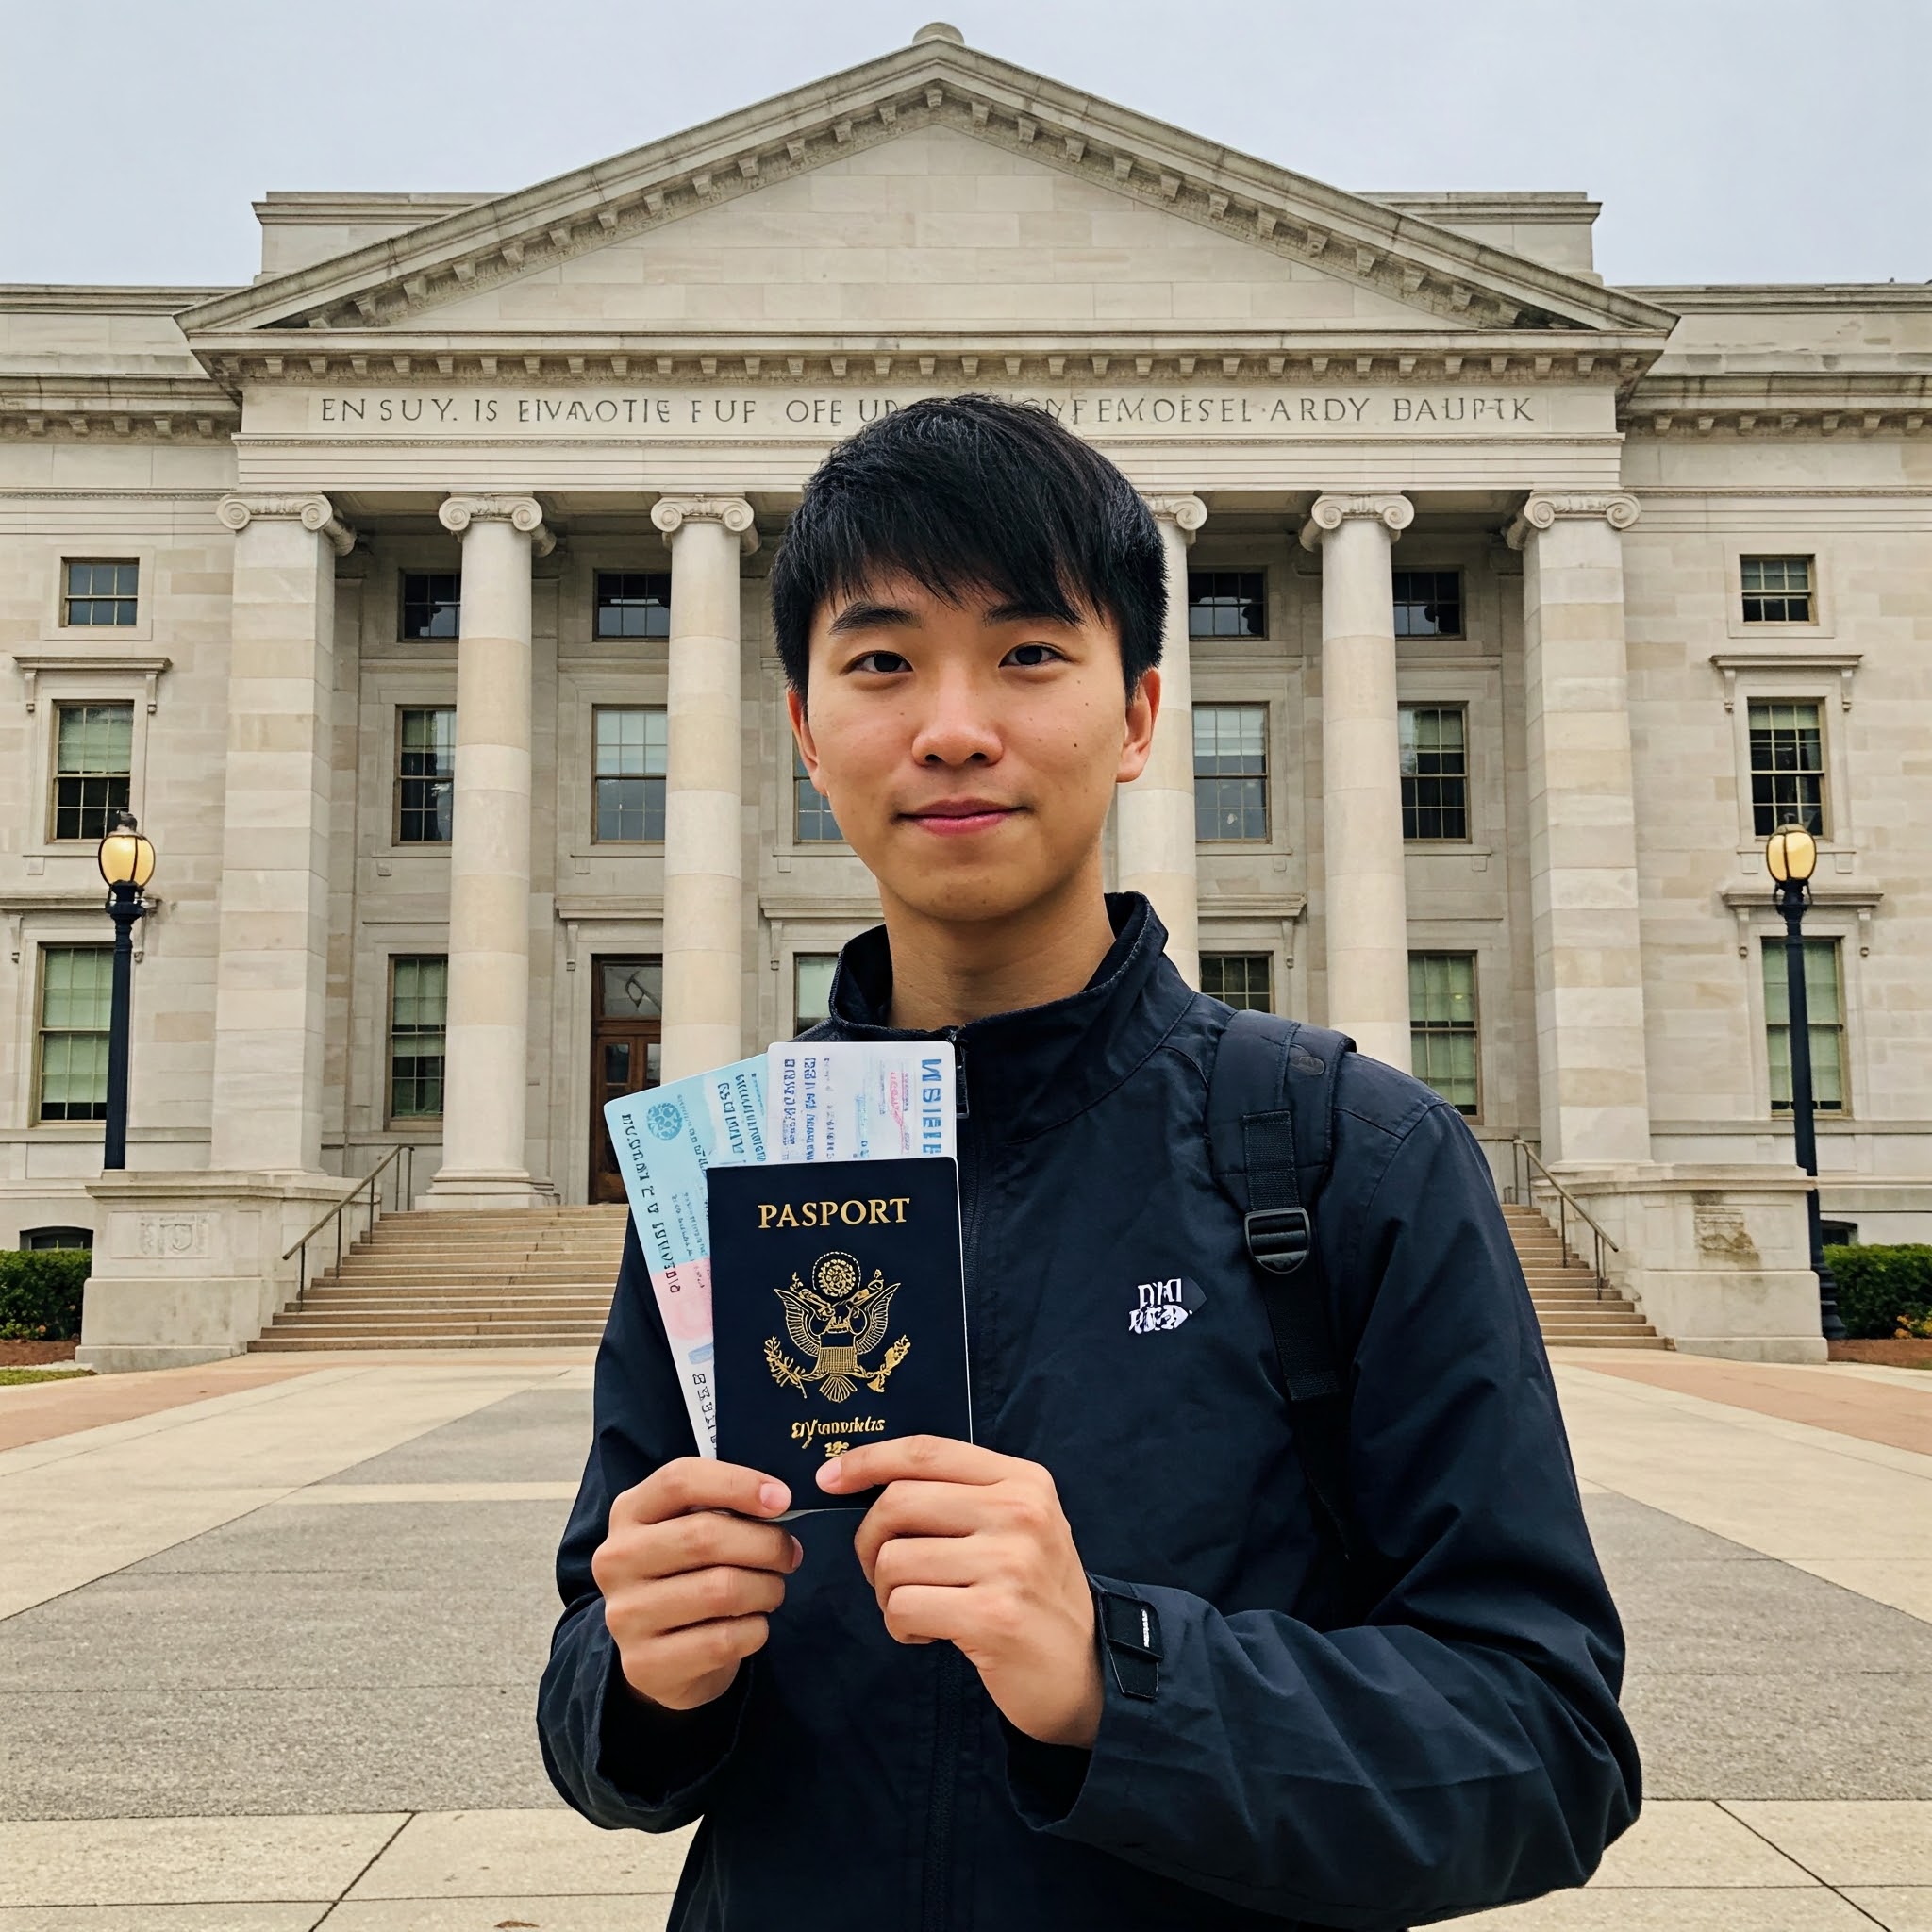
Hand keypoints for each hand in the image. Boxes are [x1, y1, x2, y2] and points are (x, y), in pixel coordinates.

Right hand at [593, 1459, 801, 1712]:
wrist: (661, 1656)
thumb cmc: (688, 1575)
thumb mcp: (691, 1530)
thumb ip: (724, 1508)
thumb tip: (776, 1500)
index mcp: (629, 1513)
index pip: (680, 1480)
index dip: (738, 1483)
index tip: (782, 1498)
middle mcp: (616, 1560)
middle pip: (705, 1536)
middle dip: (766, 1544)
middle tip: (790, 1555)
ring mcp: (625, 1615)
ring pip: (721, 1590)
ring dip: (766, 1589)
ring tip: (772, 1590)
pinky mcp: (644, 1664)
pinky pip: (724, 1640)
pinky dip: (755, 1630)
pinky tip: (752, 1625)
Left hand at [823, 1436, 1103, 1748]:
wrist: (1086, 1670)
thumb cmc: (1033, 1594)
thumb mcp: (1015, 1527)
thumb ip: (958, 1496)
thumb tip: (866, 1480)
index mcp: (1023, 1480)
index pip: (927, 1452)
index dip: (868, 1460)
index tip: (829, 1479)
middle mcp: (1020, 1512)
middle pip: (898, 1503)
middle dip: (871, 1543)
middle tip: (885, 1573)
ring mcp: (1009, 1563)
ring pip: (894, 1561)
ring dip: (888, 1595)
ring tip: (922, 1609)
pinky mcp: (993, 1616)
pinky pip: (903, 1608)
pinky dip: (901, 1627)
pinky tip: (931, 1634)